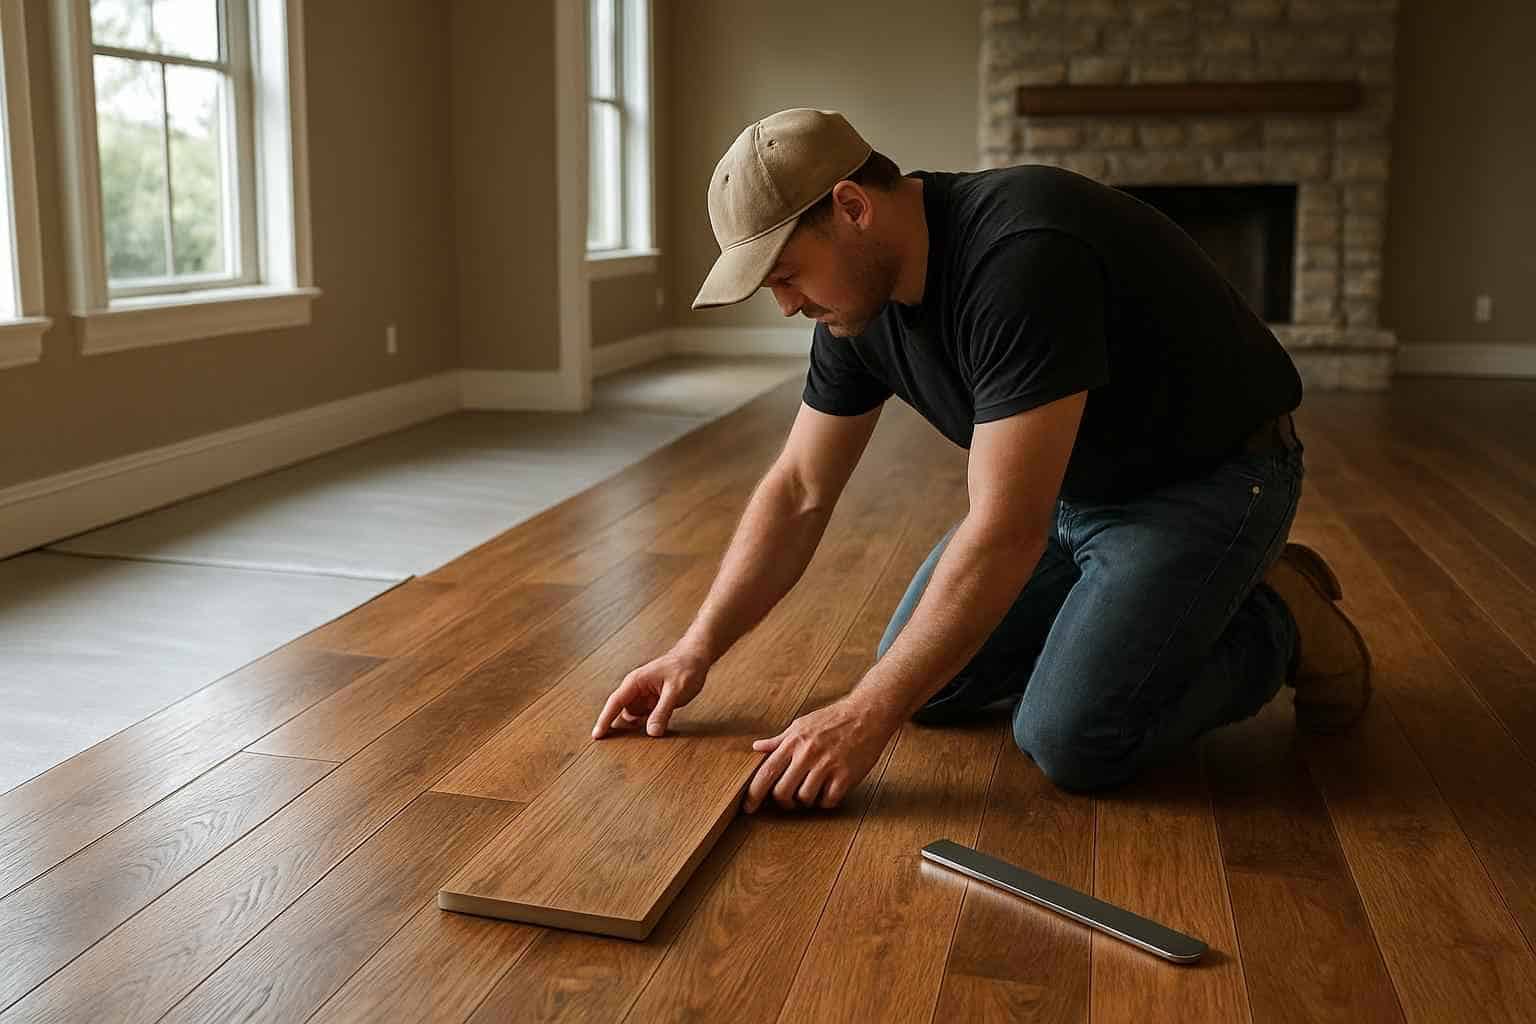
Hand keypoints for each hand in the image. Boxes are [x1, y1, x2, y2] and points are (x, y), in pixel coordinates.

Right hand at [592, 646, 710, 738]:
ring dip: (635, 729)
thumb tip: (652, 732)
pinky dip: (646, 725)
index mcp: (636, 682)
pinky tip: (652, 731)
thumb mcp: (675, 691)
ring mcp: (644, 696)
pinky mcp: (653, 702)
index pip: (615, 702)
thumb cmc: (685, 668)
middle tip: (613, 747)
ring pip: (633, 717)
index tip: (596, 736)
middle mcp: (636, 689)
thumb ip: (663, 711)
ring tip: (635, 743)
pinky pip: (644, 717)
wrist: (696, 658)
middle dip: (617, 728)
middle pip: (621, 712)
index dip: (604, 720)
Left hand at [744, 693, 897, 812]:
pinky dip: (826, 801)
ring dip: (807, 800)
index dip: (753, 794)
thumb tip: (757, 747)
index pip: (766, 773)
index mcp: (793, 742)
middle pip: (782, 792)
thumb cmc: (833, 719)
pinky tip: (829, 790)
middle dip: (783, 801)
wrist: (867, 714)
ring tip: (813, 790)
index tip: (748, 807)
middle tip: (789, 800)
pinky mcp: (846, 776)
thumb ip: (779, 740)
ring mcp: (827, 766)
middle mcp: (807, 754)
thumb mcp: (802, 724)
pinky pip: (828, 801)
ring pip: (805, 799)